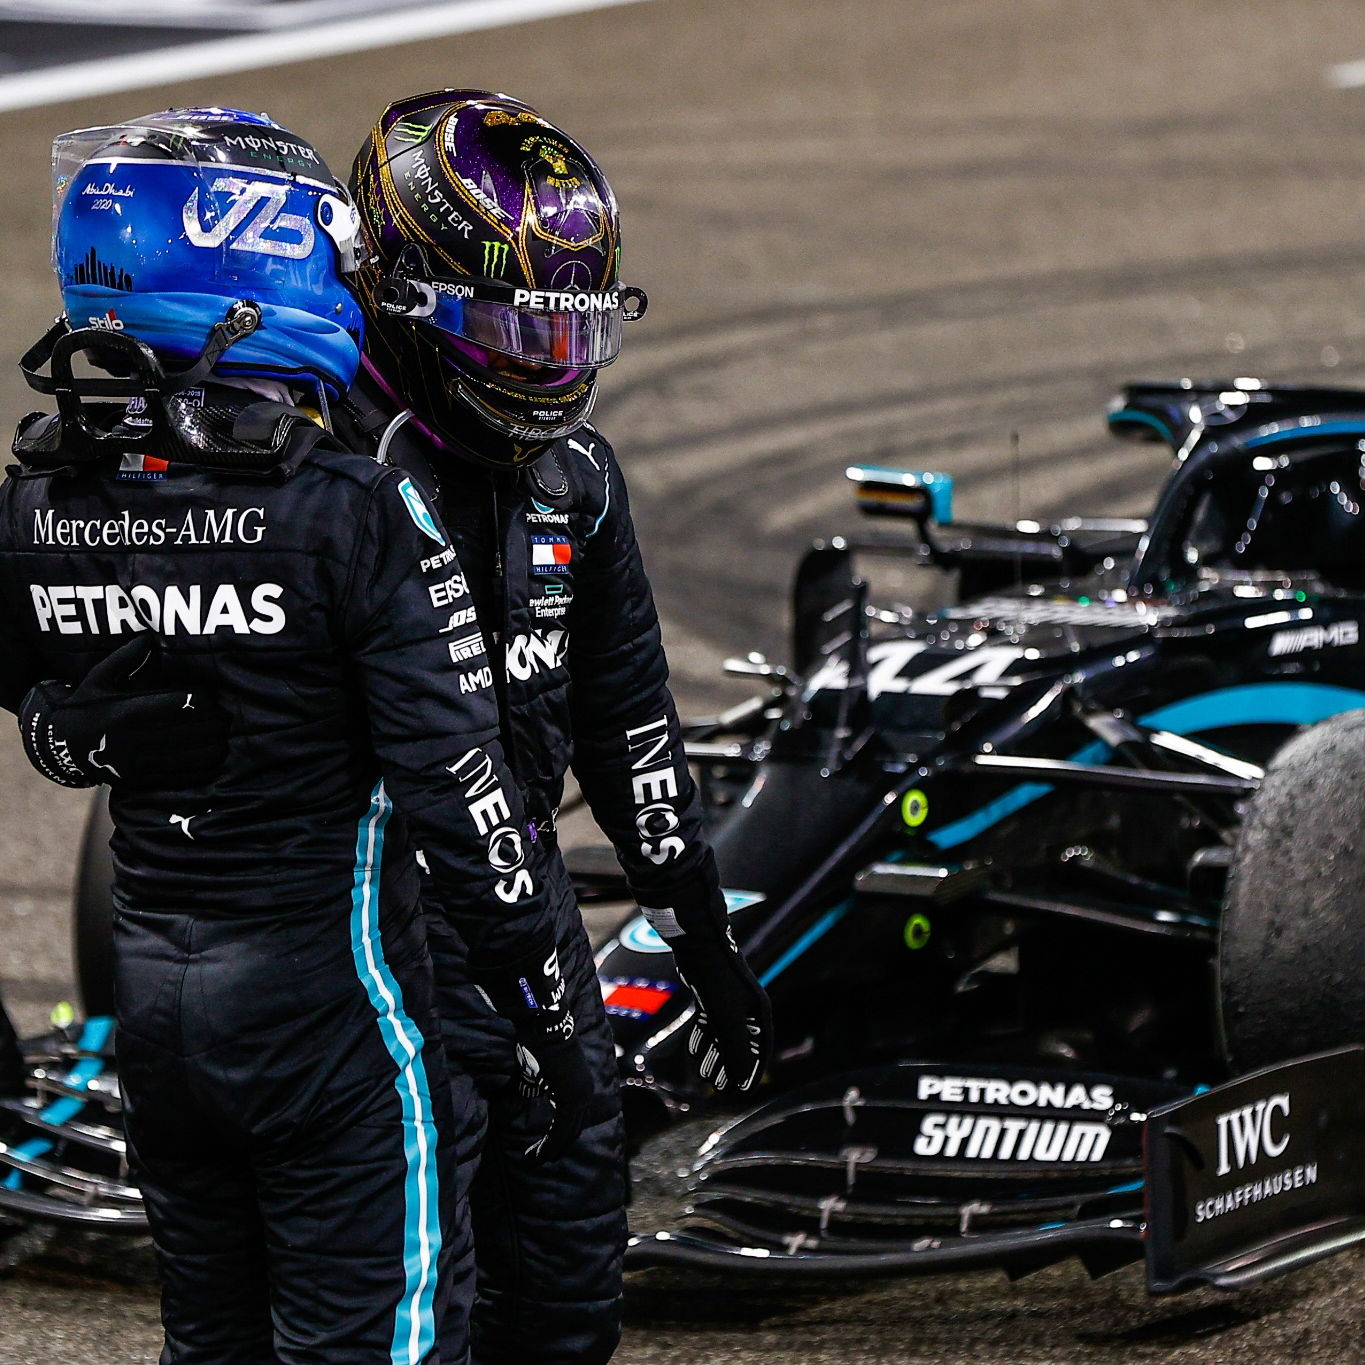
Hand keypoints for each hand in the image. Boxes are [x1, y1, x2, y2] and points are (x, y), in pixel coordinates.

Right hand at [19, 633, 228, 790]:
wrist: (65, 748)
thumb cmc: (87, 707)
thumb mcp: (98, 677)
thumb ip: (125, 657)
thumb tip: (148, 638)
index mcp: (127, 712)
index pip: (181, 703)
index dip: (202, 698)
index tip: (207, 694)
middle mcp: (136, 740)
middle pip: (196, 729)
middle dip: (215, 720)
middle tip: (222, 713)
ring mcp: (143, 764)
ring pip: (198, 754)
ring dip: (216, 742)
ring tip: (219, 732)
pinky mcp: (147, 781)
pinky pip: (189, 776)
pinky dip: (207, 764)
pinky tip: (211, 753)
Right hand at [476, 933, 597, 1162]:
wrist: (543, 1027)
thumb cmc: (538, 1043)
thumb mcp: (537, 1070)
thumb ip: (536, 1086)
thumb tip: (529, 1095)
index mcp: (579, 1085)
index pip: (573, 1118)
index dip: (559, 1136)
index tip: (545, 1148)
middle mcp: (585, 1092)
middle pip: (572, 1129)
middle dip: (555, 1147)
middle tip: (539, 1158)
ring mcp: (580, 1095)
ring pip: (568, 1132)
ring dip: (551, 1149)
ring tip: (535, 1159)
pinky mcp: (571, 1097)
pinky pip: (562, 1128)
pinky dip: (550, 1143)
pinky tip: (539, 1154)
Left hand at [671, 930, 771, 1092]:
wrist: (699, 948)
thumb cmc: (718, 983)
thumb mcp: (727, 1022)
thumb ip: (735, 1052)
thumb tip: (739, 1080)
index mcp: (758, 1013)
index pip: (760, 1050)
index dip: (751, 1072)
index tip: (742, 1092)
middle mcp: (747, 1009)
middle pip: (740, 1046)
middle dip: (729, 1068)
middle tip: (718, 1089)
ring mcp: (729, 1002)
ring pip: (722, 1036)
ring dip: (714, 1056)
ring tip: (704, 1076)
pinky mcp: (711, 997)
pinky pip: (710, 1024)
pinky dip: (703, 1039)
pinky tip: (694, 1052)